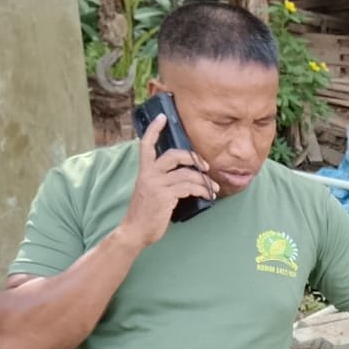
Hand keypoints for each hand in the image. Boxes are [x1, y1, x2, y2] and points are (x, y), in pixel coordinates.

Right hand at [115, 114, 218, 251]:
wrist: (136, 231)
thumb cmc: (146, 212)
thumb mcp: (150, 190)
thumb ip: (162, 179)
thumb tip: (184, 175)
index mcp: (144, 170)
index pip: (146, 144)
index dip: (154, 129)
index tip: (163, 117)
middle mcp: (149, 174)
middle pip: (173, 155)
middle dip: (193, 158)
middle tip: (206, 166)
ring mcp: (156, 185)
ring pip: (186, 174)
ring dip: (204, 181)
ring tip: (213, 189)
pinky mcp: (164, 197)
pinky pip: (188, 188)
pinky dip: (201, 190)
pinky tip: (207, 196)